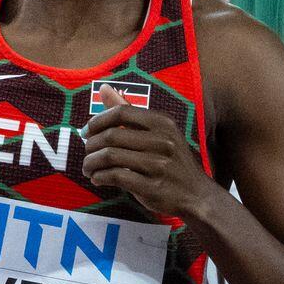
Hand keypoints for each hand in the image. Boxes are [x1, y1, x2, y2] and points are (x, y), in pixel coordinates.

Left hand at [80, 85, 211, 219]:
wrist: (197, 195)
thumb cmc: (172, 161)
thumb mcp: (158, 132)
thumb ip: (129, 111)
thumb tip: (103, 88)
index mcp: (163, 123)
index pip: (120, 113)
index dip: (97, 122)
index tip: (86, 133)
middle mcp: (162, 141)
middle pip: (111, 136)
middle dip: (90, 146)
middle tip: (86, 154)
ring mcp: (158, 164)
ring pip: (110, 156)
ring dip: (91, 163)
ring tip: (88, 169)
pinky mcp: (152, 186)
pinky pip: (115, 176)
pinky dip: (100, 177)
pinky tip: (98, 179)